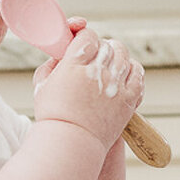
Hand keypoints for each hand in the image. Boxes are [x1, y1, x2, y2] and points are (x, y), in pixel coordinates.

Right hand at [34, 29, 144, 150]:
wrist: (71, 144)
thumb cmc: (54, 116)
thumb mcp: (42, 83)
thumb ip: (53, 61)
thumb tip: (63, 51)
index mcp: (74, 65)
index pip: (88, 35)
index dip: (84, 37)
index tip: (81, 45)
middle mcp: (97, 73)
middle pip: (107, 45)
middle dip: (99, 48)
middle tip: (93, 58)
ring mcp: (115, 86)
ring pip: (123, 56)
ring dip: (115, 57)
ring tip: (107, 65)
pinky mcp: (128, 100)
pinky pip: (138, 74)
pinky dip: (132, 70)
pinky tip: (123, 74)